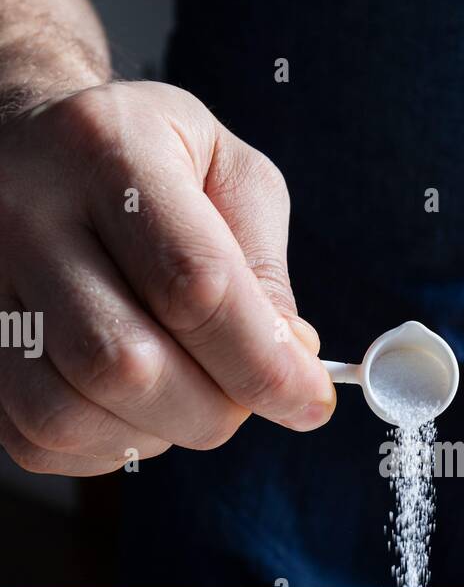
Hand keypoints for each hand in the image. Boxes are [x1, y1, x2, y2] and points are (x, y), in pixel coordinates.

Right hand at [0, 80, 334, 474]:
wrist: (21, 141)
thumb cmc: (143, 159)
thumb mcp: (224, 168)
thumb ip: (262, 263)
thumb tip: (290, 358)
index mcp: (107, 152)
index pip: (194, 286)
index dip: (265, 365)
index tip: (311, 400)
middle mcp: (28, 216)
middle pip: (127, 364)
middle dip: (214, 408)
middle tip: (246, 394)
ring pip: (71, 413)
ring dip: (159, 432)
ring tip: (189, 393)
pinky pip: (37, 438)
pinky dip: (108, 445)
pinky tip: (136, 404)